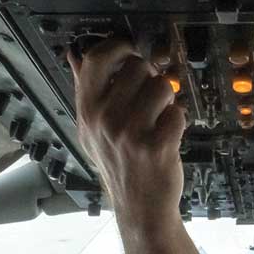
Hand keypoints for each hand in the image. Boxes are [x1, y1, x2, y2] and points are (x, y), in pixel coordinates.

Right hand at [68, 38, 186, 233]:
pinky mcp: (157, 145)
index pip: (95, 59)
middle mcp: (105, 119)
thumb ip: (85, 91)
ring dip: (167, 100)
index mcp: (87, 111)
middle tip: (149, 99)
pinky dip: (178, 121)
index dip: (117, 46)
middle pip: (138, 67)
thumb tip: (74, 55)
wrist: (140, 207)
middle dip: (150, 77)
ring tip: (159, 118)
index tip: (129, 49)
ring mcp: (131, 133)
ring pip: (162, 86)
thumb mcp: (91, 130)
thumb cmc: (118, 165)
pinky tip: (167, 136)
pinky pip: (178, 112)